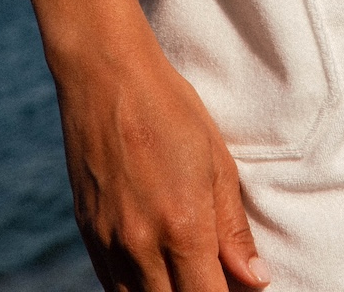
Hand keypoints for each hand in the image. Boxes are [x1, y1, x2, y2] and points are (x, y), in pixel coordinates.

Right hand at [52, 27, 270, 291]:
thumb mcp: (216, 161)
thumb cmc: (168, 108)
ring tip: (184, 273)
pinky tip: (154, 271)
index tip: (237, 289)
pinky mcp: (87, 233)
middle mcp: (141, 245)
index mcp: (183, 228)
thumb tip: (256, 280)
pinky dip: (135, 289)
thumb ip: (233, 228)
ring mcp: (108, 242)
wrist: (104, 72)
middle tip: (212, 277)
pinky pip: (111, 286)